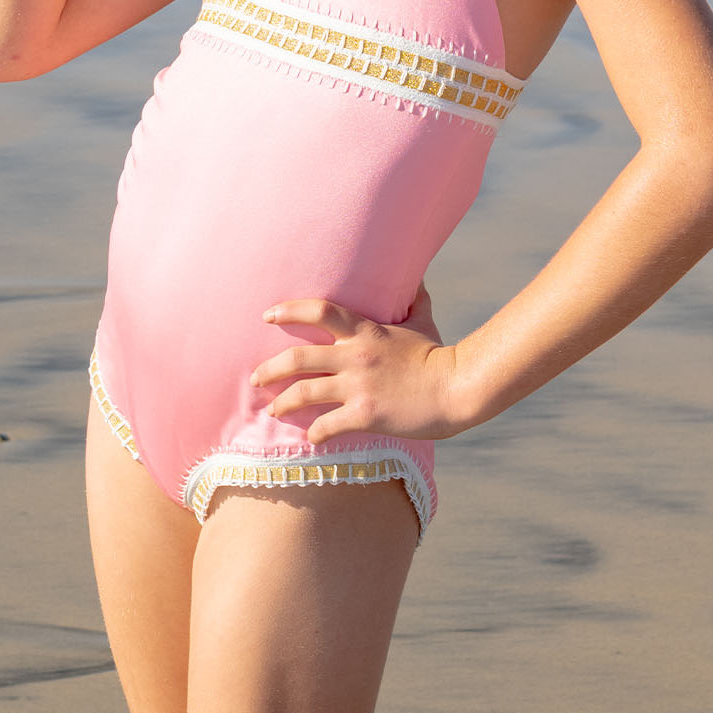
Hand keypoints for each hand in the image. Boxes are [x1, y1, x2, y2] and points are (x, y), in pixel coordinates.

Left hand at [249, 281, 464, 444]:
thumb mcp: (423, 319)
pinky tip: (310, 437)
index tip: (267, 316)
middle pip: (298, 357)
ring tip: (272, 409)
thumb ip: (414, 298)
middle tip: (255, 377)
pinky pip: (327, 425)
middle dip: (270, 368)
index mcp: (365, 331)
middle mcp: (355, 356)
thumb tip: (416, 275)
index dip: (289, 310)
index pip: (319, 311)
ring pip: (305, 392)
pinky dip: (314, 432)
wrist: (457, 388)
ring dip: (283, 402)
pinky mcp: (365, 415)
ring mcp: (358, 387)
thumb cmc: (438, 354)